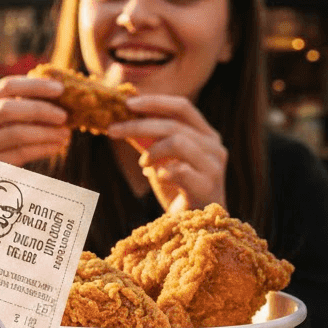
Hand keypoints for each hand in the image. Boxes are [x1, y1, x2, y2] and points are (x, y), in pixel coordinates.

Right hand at [0, 76, 69, 165]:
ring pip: (16, 133)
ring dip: (46, 132)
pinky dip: (43, 148)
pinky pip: (20, 153)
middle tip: (64, 115)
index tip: (60, 89)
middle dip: (40, 109)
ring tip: (65, 133)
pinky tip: (57, 146)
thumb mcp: (2, 120)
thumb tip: (57, 90)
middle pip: (7, 108)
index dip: (35, 85)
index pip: (6, 87)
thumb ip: (21, 104)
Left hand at [107, 94, 227, 213]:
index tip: (127, 103)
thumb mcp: (162, 158)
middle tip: (112, 130)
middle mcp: (214, 147)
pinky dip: (163, 171)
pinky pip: (181, 171)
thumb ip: (150, 139)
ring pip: (178, 142)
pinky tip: (156, 176)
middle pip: (173, 124)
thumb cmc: (178, 188)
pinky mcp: (208, 188)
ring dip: (152, 151)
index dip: (155, 101)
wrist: (196, 226)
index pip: (182, 107)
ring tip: (143, 164)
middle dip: (138, 125)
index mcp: (206, 135)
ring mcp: (214, 167)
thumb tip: (124, 118)